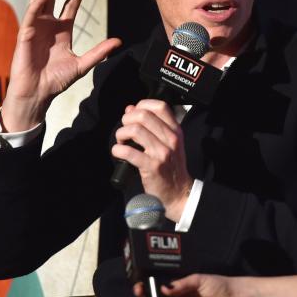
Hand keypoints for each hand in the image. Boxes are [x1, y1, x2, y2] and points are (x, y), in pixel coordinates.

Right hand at [1, 0, 121, 131]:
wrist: (39, 94)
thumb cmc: (56, 80)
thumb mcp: (82, 64)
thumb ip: (99, 52)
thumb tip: (118, 41)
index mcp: (61, 30)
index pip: (69, 4)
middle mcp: (47, 25)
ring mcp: (35, 28)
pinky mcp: (24, 34)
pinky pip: (30, 14)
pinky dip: (38, 2)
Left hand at [111, 100, 191, 220]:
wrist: (178, 191)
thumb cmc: (171, 166)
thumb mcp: (168, 143)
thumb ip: (151, 125)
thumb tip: (130, 109)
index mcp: (176, 131)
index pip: (160, 106)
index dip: (142, 105)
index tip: (134, 114)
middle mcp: (171, 139)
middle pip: (143, 115)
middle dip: (127, 120)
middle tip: (125, 131)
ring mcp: (162, 153)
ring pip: (134, 130)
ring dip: (121, 134)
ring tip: (122, 142)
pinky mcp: (152, 166)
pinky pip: (129, 152)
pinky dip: (118, 151)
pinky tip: (119, 153)